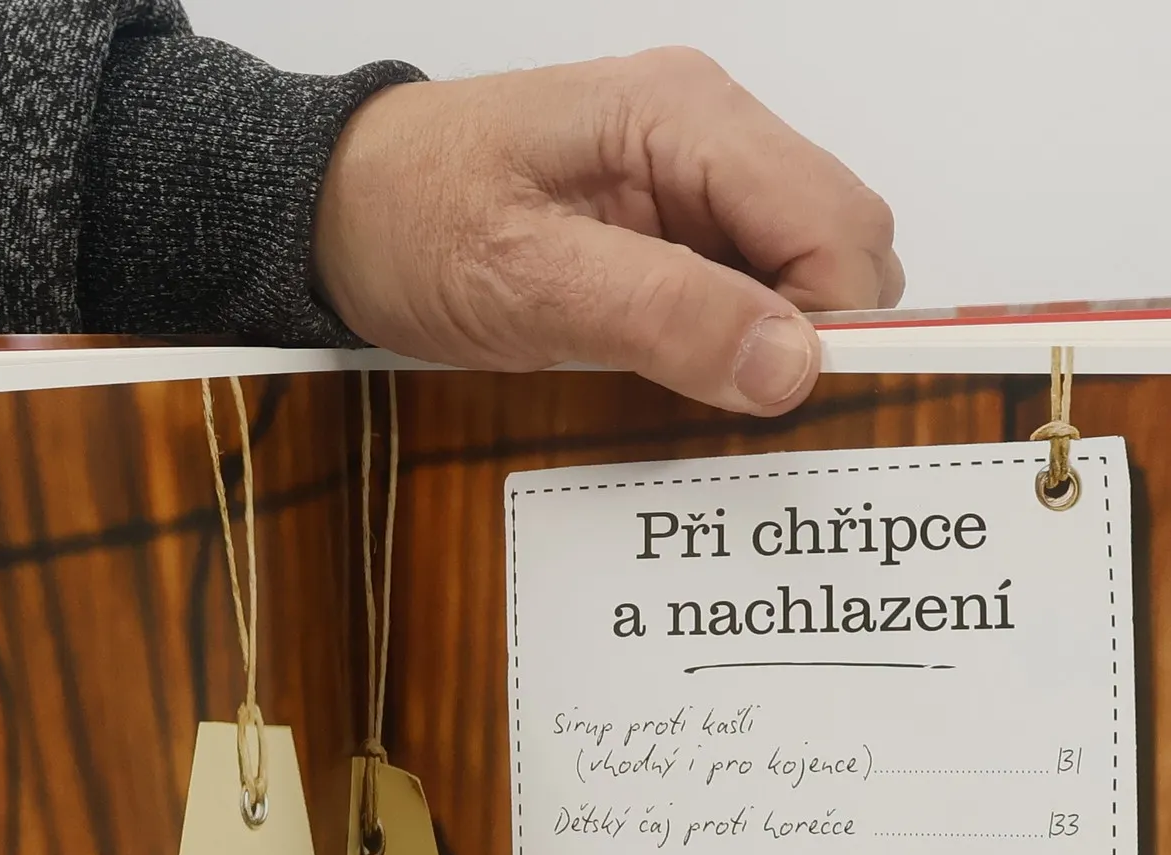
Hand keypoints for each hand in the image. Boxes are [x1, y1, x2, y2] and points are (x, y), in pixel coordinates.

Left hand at [313, 49, 902, 414]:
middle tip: (745, 421)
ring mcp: (690, 177)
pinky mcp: (665, 224)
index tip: (787, 411)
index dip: (836, 324)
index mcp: (686, 116)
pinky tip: (687, 385)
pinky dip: (735, 344)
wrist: (333, 211)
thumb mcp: (529, 282)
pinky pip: (744, 285)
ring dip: (775, 348)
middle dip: (816, 339)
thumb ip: (666, 316)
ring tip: (708, 409)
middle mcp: (708, 133)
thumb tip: (792, 366)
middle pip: (837, 242)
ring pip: (799, 271)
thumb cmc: (411, 224)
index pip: (837, 221)